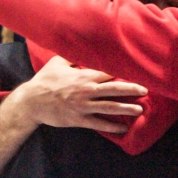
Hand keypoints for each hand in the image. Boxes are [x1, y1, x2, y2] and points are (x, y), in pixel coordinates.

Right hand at [19, 55, 147, 133]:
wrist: (31, 102)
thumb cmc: (44, 80)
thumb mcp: (58, 63)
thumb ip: (73, 56)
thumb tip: (82, 47)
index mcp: (83, 75)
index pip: (108, 72)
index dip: (123, 72)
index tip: (136, 72)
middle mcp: (86, 90)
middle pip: (114, 89)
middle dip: (131, 89)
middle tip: (145, 91)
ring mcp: (83, 106)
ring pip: (110, 107)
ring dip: (126, 109)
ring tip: (140, 110)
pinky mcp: (79, 119)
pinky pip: (98, 124)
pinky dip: (111, 127)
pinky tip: (122, 129)